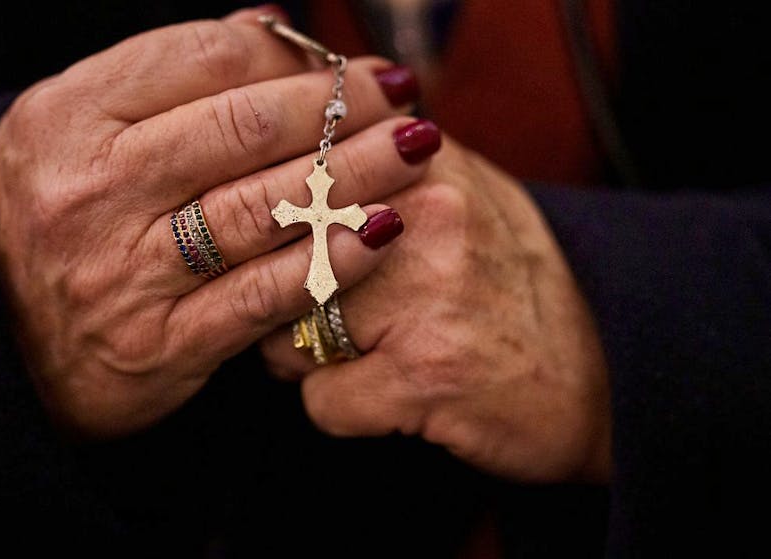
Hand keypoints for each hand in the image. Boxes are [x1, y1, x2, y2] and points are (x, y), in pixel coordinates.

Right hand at [0, 7, 436, 435]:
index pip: (203, 59)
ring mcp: (124, 274)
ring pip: (264, 209)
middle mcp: (89, 192)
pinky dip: (333, 258)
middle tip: (401, 97)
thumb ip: (166, 79)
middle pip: (244, 128)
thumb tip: (272, 25)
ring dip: (354, 173)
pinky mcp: (160, 345)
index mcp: (65, 119)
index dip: (292, 56)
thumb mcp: (81, 131)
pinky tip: (383, 231)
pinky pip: (264, 294)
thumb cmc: (65, 218)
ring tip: (412, 151)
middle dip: (340, 106)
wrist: (6, 343)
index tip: (349, 64)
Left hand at [261, 137, 611, 482]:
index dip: (282, 240)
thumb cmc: (519, 290)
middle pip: (277, 267)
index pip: (292, 187)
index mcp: (424, 163)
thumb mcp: (469, 198)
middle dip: (289, 306)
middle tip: (342, 322)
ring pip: (284, 337)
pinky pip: (321, 402)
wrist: (608, 380)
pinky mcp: (423, 375)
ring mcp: (423, 293)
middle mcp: (422, 214)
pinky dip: (349, 412)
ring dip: (315, 362)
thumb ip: (387, 170)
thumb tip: (296, 161)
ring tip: (381, 358)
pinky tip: (403, 397)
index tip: (297, 261)